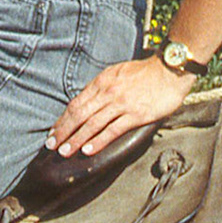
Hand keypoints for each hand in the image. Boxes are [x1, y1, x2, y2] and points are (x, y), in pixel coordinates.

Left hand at [47, 56, 196, 156]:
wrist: (169, 70)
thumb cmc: (145, 73)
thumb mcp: (117, 73)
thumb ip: (103, 87)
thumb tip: (88, 101)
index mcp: (101, 82)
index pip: (76, 103)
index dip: (62, 120)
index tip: (53, 132)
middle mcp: (107, 93)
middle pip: (79, 115)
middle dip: (63, 132)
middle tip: (51, 146)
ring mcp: (121, 104)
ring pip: (92, 124)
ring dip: (76, 139)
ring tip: (64, 152)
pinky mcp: (135, 115)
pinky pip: (112, 130)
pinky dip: (98, 141)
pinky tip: (88, 151)